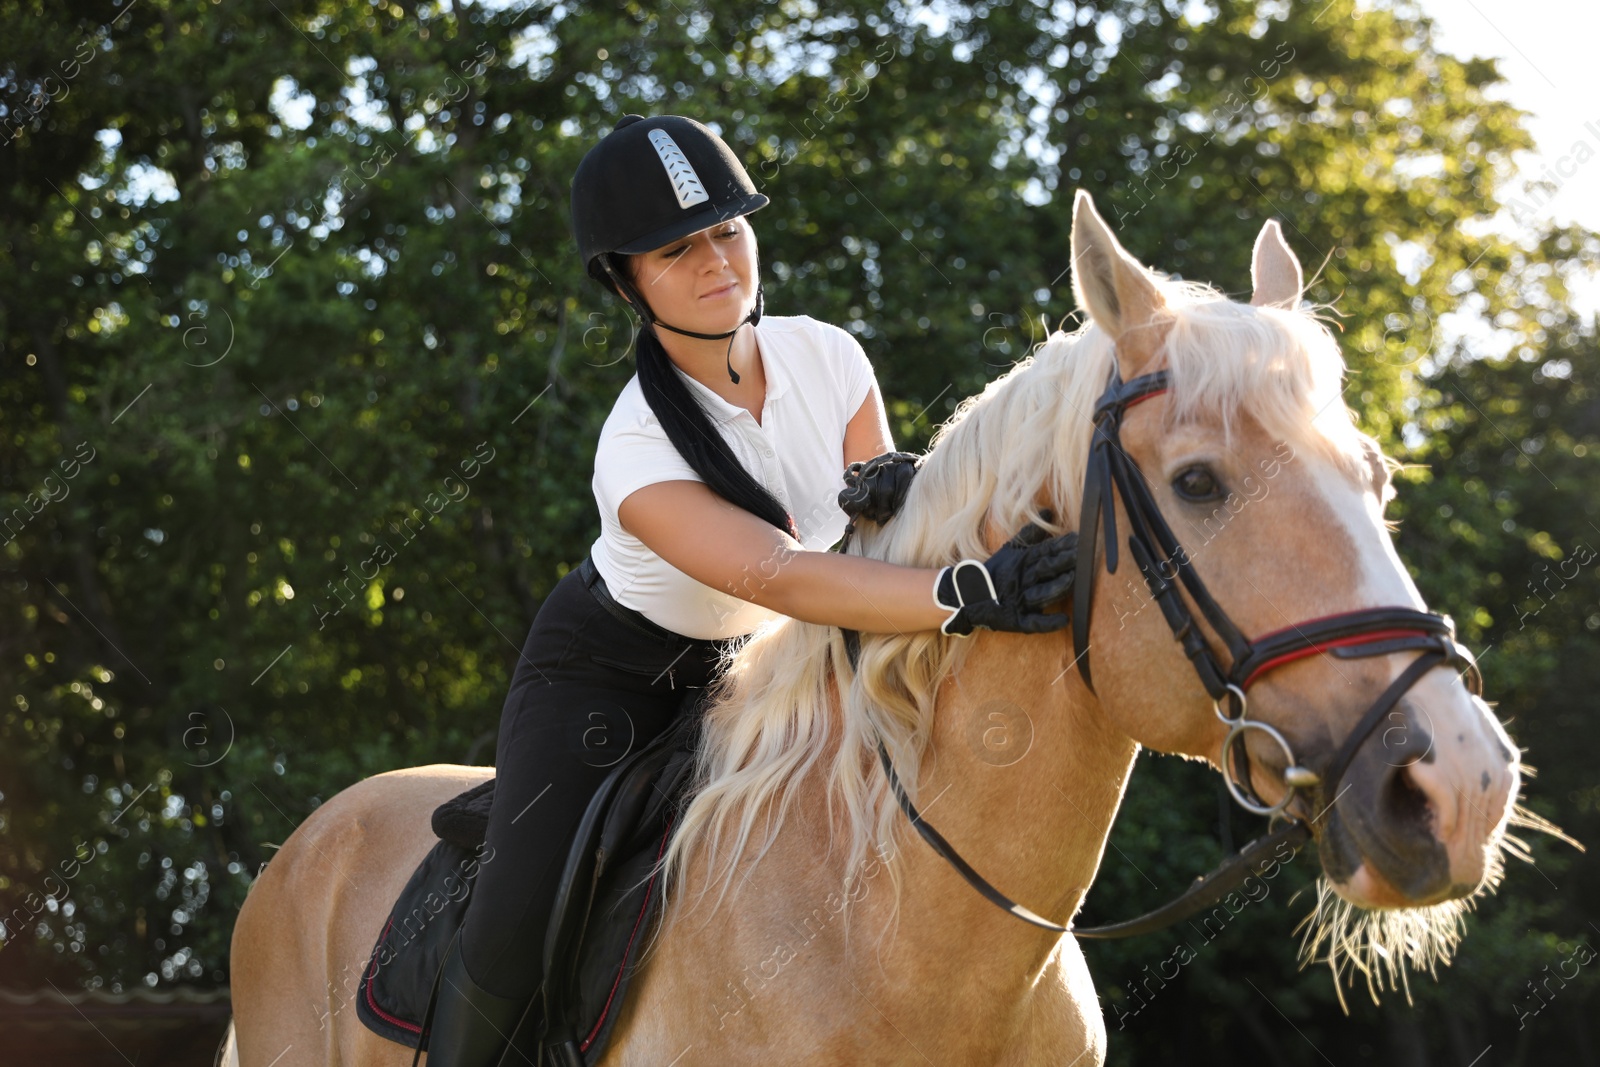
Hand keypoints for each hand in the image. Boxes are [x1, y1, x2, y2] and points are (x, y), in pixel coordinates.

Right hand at [933, 523, 1076, 636]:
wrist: (968, 597)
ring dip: (1056, 587)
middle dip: (1062, 562)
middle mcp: (1023, 581)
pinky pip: (1034, 623)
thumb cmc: (996, 573)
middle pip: (1045, 569)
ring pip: (1041, 594)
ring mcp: (1020, 601)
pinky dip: (1048, 622)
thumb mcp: (1011, 550)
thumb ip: (1031, 533)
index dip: (1061, 546)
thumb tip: (1048, 511)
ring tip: (1072, 580)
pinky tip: (1064, 620)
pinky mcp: (1017, 621)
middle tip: (1081, 555)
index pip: (1044, 552)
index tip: (1078, 539)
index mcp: (1022, 563)